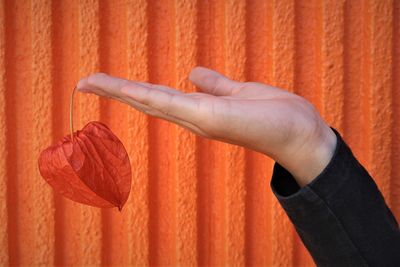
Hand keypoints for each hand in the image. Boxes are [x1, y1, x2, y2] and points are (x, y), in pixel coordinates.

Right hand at [77, 67, 336, 186]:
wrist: (299, 131)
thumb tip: (192, 73)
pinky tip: (127, 88)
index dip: (130, 90)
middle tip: (84, 82)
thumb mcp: (237, 92)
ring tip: (90, 82)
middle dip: (114, 91)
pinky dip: (146, 96)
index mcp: (198, 110)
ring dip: (120, 91)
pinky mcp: (209, 118)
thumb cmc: (271, 114)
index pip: (157, 97)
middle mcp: (193, 118)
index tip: (106, 82)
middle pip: (147, 101)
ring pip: (151, 102)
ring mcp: (199, 119)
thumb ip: (214, 84)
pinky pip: (172, 104)